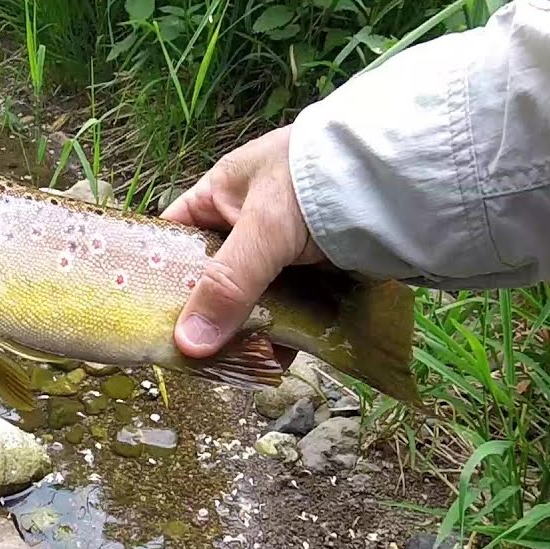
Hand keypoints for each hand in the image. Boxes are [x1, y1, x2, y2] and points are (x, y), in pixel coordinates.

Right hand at [162, 125, 324, 360]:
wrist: (401, 181)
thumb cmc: (316, 182)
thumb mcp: (263, 229)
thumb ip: (226, 285)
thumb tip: (188, 345)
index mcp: (220, 196)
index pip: (174, 239)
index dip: (158, 275)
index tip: (148, 318)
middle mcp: (246, 225)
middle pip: (211, 280)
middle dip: (206, 317)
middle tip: (192, 356)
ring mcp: (281, 253)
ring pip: (249, 302)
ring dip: (245, 332)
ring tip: (235, 365)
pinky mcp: (313, 277)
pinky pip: (285, 313)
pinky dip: (280, 336)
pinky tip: (275, 359)